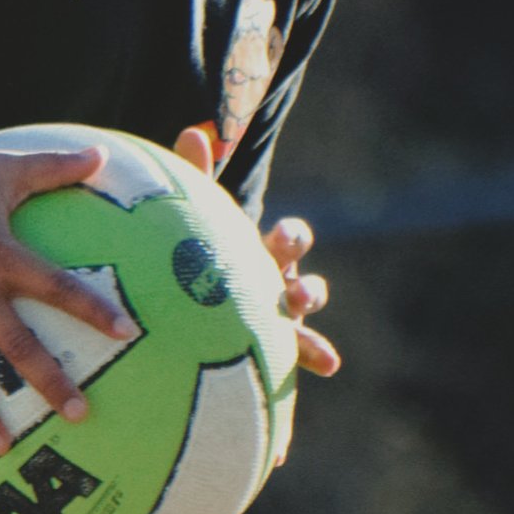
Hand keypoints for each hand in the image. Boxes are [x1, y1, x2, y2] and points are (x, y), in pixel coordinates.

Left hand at [173, 125, 339, 374]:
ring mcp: (280, 318)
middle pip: (306, 282)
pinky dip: (312, 365)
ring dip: (313, 335)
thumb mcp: (197, 218)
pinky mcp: (274, 349)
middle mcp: (280, 283)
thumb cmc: (200, 250)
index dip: (294, 237)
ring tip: (320, 350)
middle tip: (298, 292)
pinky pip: (294, 362)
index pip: (292, 239)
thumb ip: (196, 176)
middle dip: (309, 286)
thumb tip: (193, 132)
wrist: (194, 295)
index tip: (284, 238)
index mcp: (267, 251)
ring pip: (305, 322)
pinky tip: (320, 381)